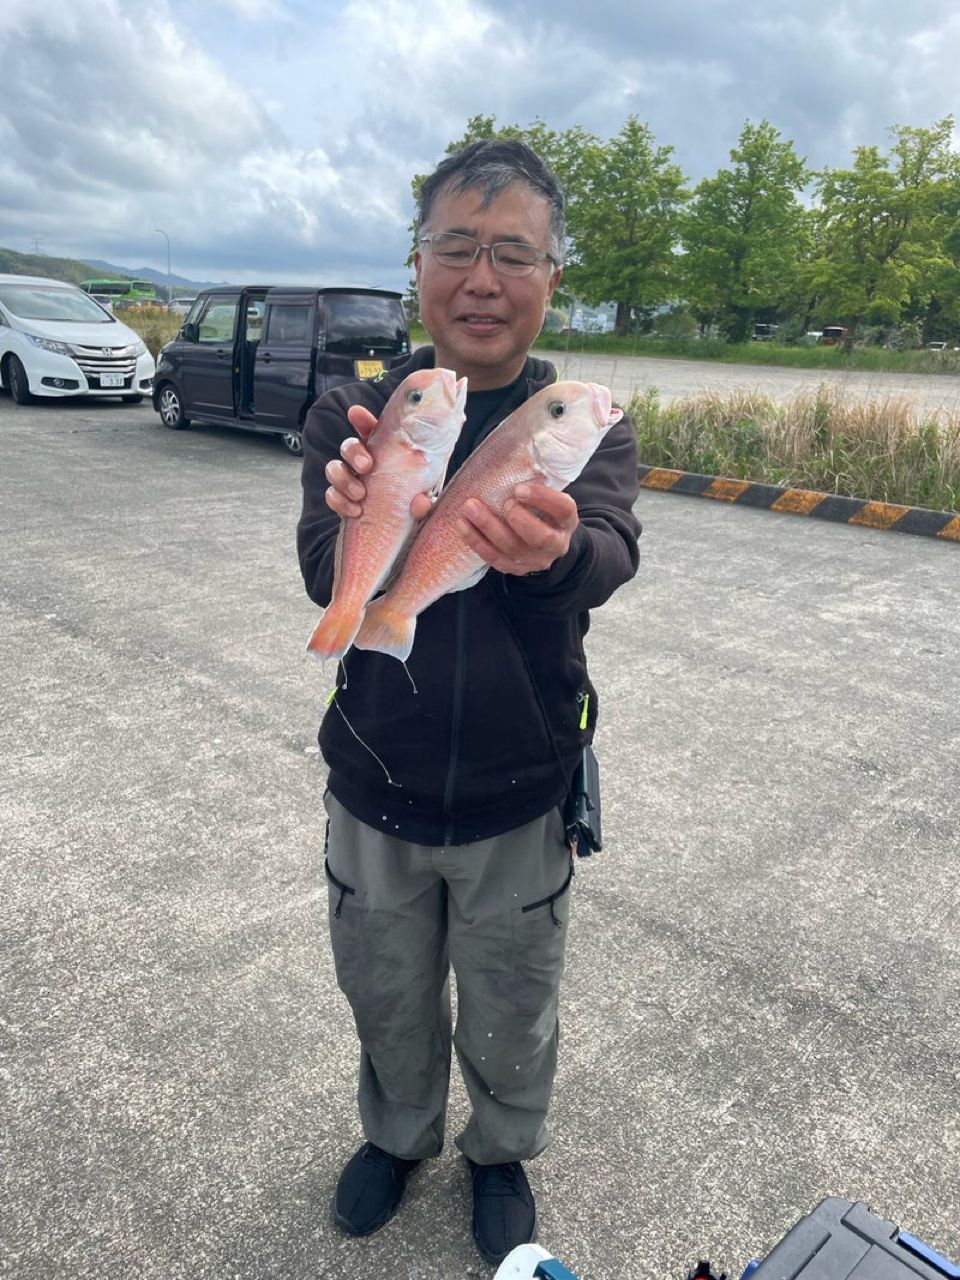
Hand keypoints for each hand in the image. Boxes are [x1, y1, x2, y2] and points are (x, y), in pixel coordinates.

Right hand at [324, 405, 433, 520]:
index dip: (361, 420)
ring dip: (343, 479)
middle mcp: (366, 464)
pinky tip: (355, 511)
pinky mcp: (343, 501)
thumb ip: (425, 502)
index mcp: (387, 454)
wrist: (401, 536)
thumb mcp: (425, 502)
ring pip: (334, 468)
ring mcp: (352, 481)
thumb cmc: (414, 508)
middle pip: (349, 445)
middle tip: (366, 466)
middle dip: (353, 451)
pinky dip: (339, 501)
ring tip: (360, 494)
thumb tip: (420, 502)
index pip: (372, 431)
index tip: (355, 413)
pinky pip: (331, 495)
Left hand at [457, 482, 578, 575]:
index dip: (543, 499)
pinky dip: (477, 542)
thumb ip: (535, 482)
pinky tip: (463, 525)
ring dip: (488, 528)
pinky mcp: (516, 569)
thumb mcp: (547, 495)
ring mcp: (535, 560)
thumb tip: (512, 452)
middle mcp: (556, 544)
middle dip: (519, 520)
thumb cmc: (541, 509)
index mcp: (566, 521)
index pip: (562, 510)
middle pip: (540, 538)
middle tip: (503, 503)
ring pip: (513, 549)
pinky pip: (495, 559)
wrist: (545, 542)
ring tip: (470, 508)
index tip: (520, 488)